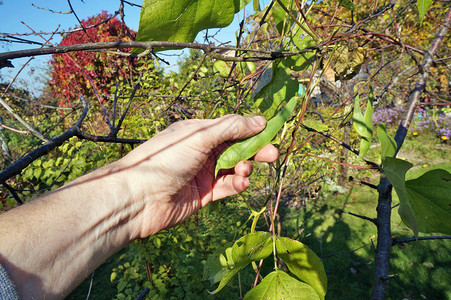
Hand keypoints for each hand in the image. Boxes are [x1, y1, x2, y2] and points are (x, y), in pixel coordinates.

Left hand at [118, 114, 278, 236]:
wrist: (138, 199)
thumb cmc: (164, 160)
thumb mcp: (198, 136)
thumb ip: (230, 128)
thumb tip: (260, 120)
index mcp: (197, 132)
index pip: (231, 127)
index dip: (251, 129)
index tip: (271, 131)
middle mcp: (201, 150)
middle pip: (236, 148)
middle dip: (255, 150)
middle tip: (272, 154)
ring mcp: (203, 173)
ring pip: (234, 168)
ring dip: (245, 168)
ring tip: (245, 171)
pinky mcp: (205, 194)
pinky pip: (228, 187)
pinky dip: (237, 184)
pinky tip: (241, 183)